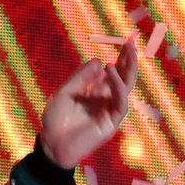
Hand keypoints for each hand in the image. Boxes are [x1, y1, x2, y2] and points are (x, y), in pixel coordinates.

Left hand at [38, 38, 138, 169]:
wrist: (51, 144)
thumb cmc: (55, 120)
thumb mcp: (64, 93)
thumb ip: (80, 78)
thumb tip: (99, 60)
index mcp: (95, 91)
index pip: (112, 71)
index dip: (120, 57)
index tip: (126, 41)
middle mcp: (105, 98)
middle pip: (123, 76)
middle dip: (129, 60)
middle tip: (132, 42)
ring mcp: (110, 109)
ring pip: (126, 87)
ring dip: (128, 70)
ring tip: (127, 53)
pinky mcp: (112, 121)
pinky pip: (121, 102)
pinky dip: (119, 87)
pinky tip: (112, 72)